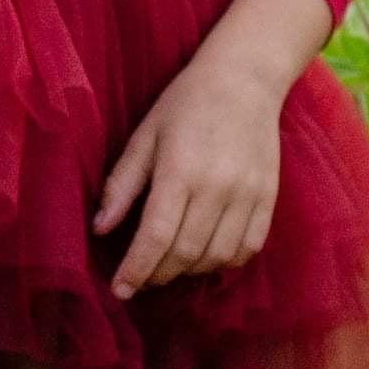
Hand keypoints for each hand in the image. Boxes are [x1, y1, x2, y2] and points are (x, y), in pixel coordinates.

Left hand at [93, 29, 288, 299]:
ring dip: (189, 271)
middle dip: (158, 275)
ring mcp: (248, 195)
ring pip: (216, 257)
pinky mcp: (268, 198)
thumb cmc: (185, 104)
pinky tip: (205, 255)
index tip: (120, 290)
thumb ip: (122, 184)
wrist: (245, 78)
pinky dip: (223, 262)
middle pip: (185, 254)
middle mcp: (217, 187)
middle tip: (141, 278)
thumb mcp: (144, 135)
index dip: (136, 270)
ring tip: (170, 265)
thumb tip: (100, 229)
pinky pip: (247, 248)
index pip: (155, 236)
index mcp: (180, 170)